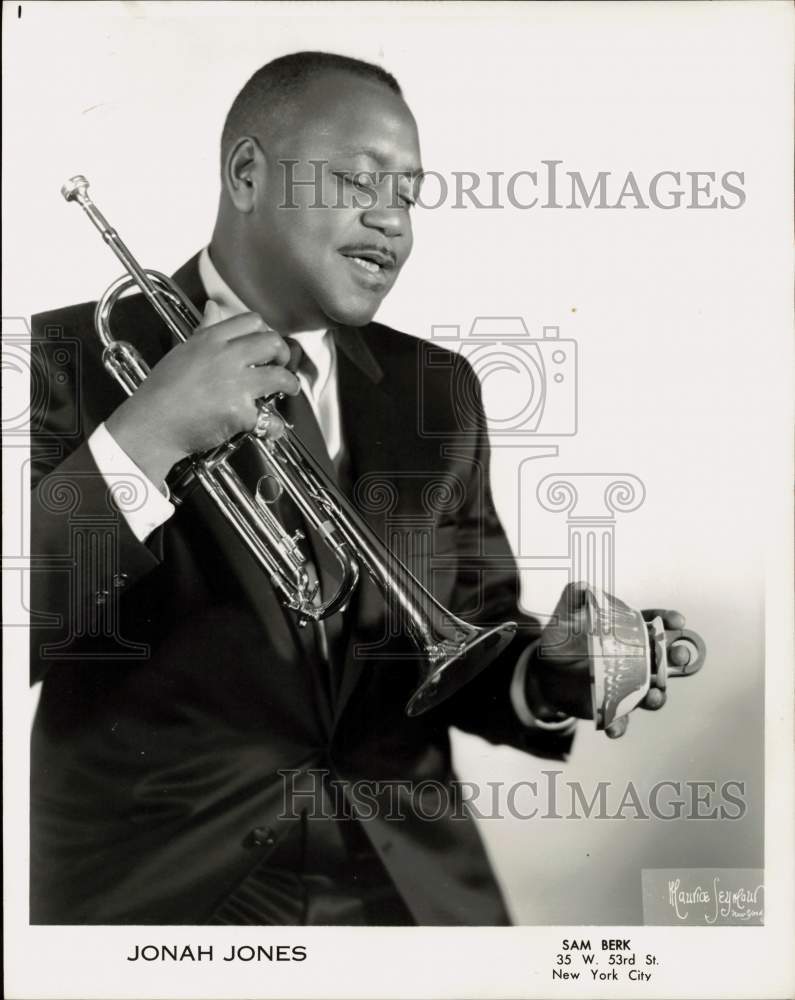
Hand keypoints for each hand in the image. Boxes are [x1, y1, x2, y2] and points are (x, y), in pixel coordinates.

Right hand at [105, 301, 300, 486]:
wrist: (151, 424)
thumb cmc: (161, 391)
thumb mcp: (182, 351)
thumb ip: (204, 330)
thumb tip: (213, 308)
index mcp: (211, 340)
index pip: (251, 321)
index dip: (264, 332)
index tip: (265, 344)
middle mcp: (226, 357)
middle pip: (272, 343)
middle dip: (283, 354)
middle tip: (281, 364)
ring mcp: (235, 384)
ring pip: (280, 377)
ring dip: (289, 384)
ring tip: (288, 389)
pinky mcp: (240, 412)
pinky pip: (269, 418)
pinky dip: (273, 426)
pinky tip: (269, 428)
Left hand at [527, 583, 688, 738]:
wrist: (544, 674)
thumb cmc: (561, 640)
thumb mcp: (565, 616)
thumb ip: (574, 598)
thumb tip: (585, 587)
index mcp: (627, 634)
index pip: (654, 624)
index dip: (668, 621)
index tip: (678, 621)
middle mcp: (634, 660)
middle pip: (663, 659)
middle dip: (677, 657)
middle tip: (678, 657)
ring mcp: (626, 685)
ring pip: (652, 692)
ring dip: (658, 696)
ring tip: (653, 696)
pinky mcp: (612, 707)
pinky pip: (621, 718)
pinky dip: (620, 724)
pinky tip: (614, 727)